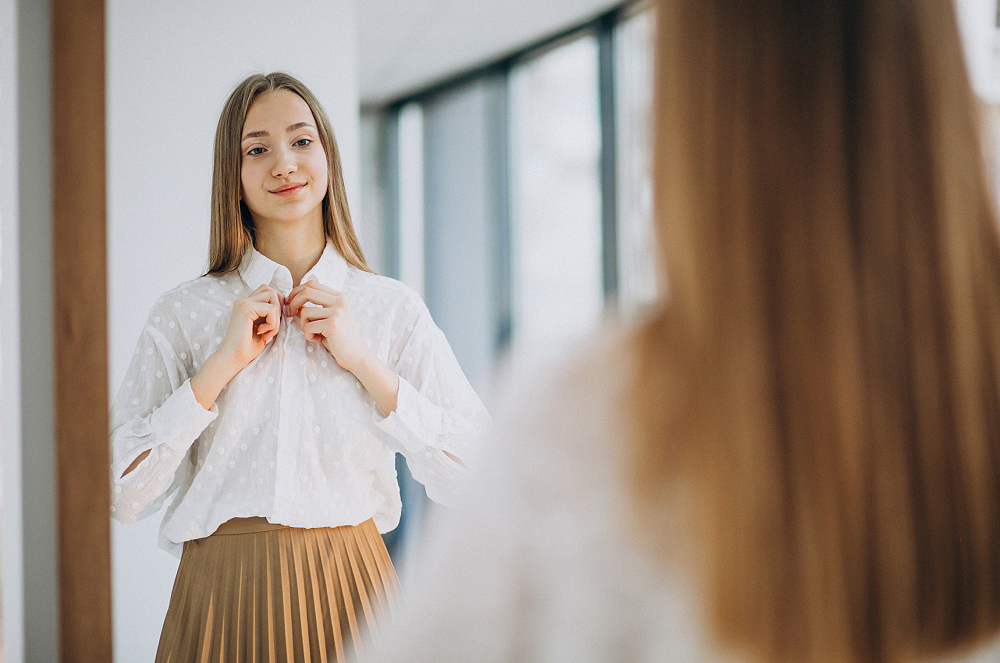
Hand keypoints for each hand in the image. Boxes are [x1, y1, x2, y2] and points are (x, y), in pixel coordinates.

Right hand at [190, 284, 280, 411]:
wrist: (234, 358)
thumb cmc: (248, 347)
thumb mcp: (265, 327)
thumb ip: (272, 314)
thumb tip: (288, 306)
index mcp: (247, 304)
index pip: (269, 292)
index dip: (278, 305)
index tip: (275, 323)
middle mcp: (244, 300)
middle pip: (273, 291)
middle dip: (279, 309)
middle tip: (272, 327)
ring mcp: (244, 303)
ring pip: (274, 298)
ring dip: (276, 318)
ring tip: (267, 332)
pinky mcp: (246, 308)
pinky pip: (272, 310)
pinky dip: (273, 324)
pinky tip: (262, 334)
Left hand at [286, 280, 369, 371]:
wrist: (357, 356)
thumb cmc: (339, 339)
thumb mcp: (327, 319)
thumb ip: (314, 308)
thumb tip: (293, 301)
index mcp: (339, 297)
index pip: (312, 284)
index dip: (297, 291)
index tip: (290, 303)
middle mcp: (339, 301)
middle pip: (307, 291)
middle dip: (293, 302)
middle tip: (289, 314)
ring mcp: (337, 312)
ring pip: (305, 312)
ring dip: (303, 325)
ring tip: (312, 334)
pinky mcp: (333, 324)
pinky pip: (308, 326)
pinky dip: (308, 336)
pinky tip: (318, 340)